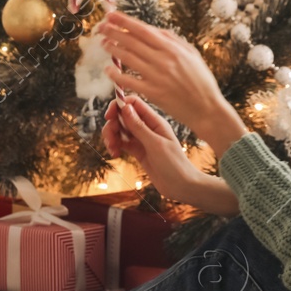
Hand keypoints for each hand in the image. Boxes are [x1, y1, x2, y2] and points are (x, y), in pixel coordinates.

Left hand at [99, 12, 249, 156]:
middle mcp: (163, 60)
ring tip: (103, 42)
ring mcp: (157, 76)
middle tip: (100, 26)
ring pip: (128, 58)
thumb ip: (173, 40)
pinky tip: (108, 69)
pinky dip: (116, 75)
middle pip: (132, 42)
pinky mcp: (152, 93)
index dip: (124, 22)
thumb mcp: (192, 54)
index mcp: (173, 48)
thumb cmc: (201, 81)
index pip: (143, 30)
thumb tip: (153, 29)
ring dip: (113, 49)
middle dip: (113, 32)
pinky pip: (129, 81)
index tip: (111, 15)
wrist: (206, 108)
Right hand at [102, 96, 239, 215]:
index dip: (119, 105)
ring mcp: (142, 139)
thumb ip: (138, 126)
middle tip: (110, 139)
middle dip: (112, 125)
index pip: (134, 104)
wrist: (182, 186)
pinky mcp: (138, 151)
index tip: (108, 116)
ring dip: (112, 137)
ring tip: (112, 149)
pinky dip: (115, 146)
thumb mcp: (154, 144)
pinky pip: (122, 143)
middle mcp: (147, 127)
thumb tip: (125, 107)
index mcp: (155, 121)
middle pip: (123, 117)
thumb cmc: (174, 164)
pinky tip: (115, 155)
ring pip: (120, 130)